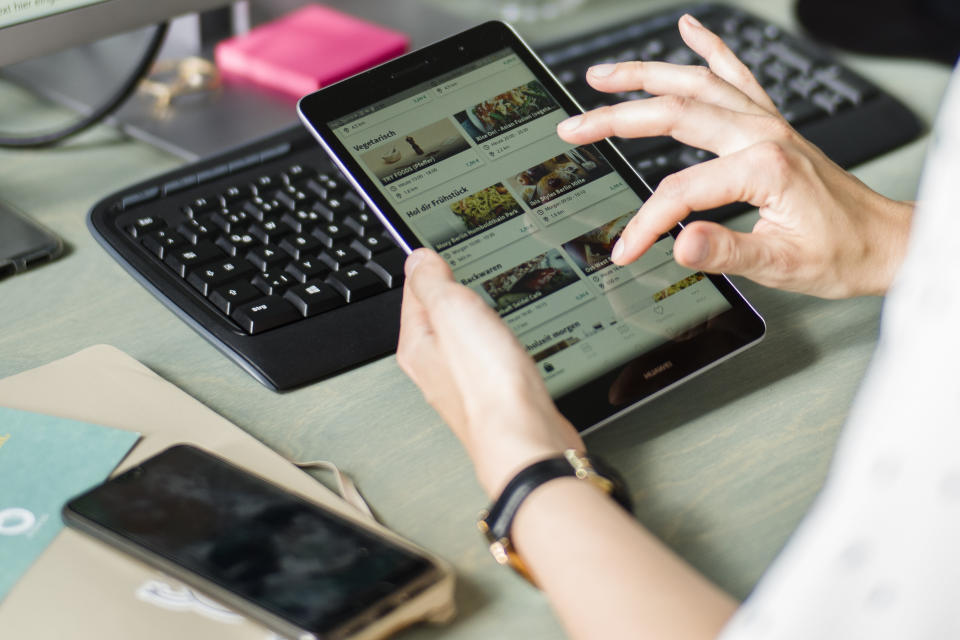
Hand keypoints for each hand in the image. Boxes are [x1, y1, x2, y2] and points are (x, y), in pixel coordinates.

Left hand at [396, 249, 583, 496]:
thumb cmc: (487, 385)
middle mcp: (436, 369)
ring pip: (464, 342)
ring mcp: (466, 386)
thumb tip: (418, 260)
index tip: (436, 251)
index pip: (412, 295)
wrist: (525, 440)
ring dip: (474, 320)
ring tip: (483, 301)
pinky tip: (506, 342)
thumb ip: (432, 282)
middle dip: (450, 295)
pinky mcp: (497, 398)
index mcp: (418, 347)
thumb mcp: (452, 311)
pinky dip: (496, 344)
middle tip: (461, 271)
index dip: (426, 267)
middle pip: (437, 319)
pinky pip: (490, 360)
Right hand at [557, 14, 912, 297]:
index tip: (625, 248)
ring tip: (603, 74)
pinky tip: (690, 29)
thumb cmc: (839, 252)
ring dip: (646, 74)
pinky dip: (711, 48)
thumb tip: (678, 244)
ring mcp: (767, 122)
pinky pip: (738, 74)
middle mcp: (762, 133)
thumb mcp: (782, 265)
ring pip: (697, 83)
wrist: (881, 241)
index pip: (681, 192)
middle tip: (575, 124)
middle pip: (675, 112)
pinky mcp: (772, 123)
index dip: (646, 222)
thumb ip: (726, 251)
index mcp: (762, 166)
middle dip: (616, 116)